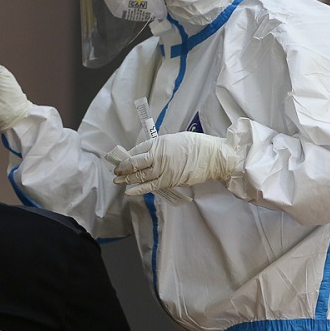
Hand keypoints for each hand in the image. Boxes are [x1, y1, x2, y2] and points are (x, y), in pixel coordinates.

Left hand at [113, 132, 235, 195]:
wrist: (213, 157)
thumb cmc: (198, 145)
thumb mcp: (176, 139)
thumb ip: (161, 146)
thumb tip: (150, 153)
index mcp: (159, 142)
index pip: (137, 149)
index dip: (127, 155)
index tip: (122, 159)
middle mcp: (158, 155)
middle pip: (134, 163)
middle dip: (123, 168)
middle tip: (116, 171)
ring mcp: (163, 169)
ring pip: (139, 175)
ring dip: (127, 179)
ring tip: (118, 180)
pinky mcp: (169, 180)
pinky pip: (149, 186)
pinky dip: (137, 189)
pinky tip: (128, 191)